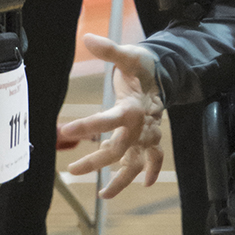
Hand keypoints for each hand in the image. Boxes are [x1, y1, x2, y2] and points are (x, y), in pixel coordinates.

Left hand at [57, 35, 164, 197]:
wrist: (168, 71)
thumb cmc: (144, 66)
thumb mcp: (128, 56)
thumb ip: (109, 50)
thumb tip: (88, 39)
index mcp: (134, 107)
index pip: (109, 120)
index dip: (89, 126)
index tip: (65, 130)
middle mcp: (142, 126)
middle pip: (119, 149)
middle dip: (97, 161)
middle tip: (73, 169)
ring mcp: (149, 134)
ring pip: (137, 162)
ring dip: (122, 180)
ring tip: (103, 195)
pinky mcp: (152, 138)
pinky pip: (155, 159)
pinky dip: (152, 171)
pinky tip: (146, 185)